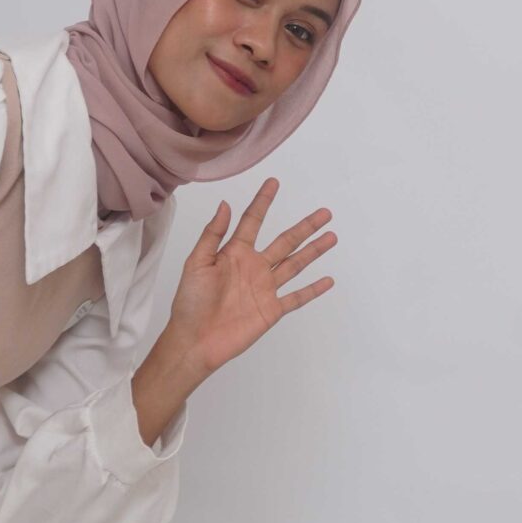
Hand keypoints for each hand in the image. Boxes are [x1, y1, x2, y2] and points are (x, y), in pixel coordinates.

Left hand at [161, 179, 337, 379]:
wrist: (195, 340)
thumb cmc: (190, 301)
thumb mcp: (197, 263)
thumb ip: (213, 235)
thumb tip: (225, 204)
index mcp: (235, 253)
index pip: (253, 221)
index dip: (263, 201)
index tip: (274, 182)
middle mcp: (254, 267)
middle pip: (286, 241)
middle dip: (305, 227)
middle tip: (324, 213)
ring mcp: (265, 288)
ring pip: (296, 265)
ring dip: (314, 251)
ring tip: (331, 237)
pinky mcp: (271, 309)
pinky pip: (297, 297)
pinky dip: (313, 289)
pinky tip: (328, 280)